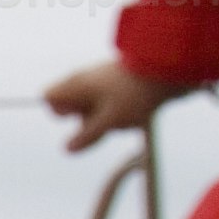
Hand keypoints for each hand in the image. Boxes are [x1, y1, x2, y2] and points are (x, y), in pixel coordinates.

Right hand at [41, 57, 200, 152]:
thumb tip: (67, 149)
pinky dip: (117, 113)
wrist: (169, 70)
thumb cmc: (135, 94)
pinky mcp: (119, 86)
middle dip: (85, 121)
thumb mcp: (109, 121)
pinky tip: (135, 113)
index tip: (79, 116)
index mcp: (77, 84)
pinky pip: (109, 106)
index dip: (59, 112)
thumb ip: (86, 136)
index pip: (49, 98)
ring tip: (127, 116)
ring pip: (92, 109)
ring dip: (104, 119)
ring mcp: (103, 82)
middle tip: (106, 120)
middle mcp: (86, 81)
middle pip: (71, 107)